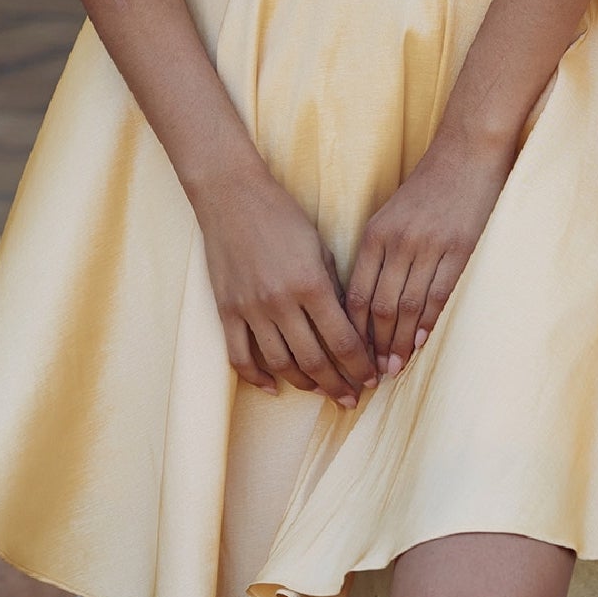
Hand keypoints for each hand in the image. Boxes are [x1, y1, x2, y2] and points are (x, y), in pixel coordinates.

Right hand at [194, 169, 378, 408]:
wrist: (232, 197)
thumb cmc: (282, 216)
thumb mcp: (320, 247)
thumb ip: (334, 289)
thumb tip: (350, 328)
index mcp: (310, 284)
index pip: (342, 340)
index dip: (359, 365)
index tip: (371, 378)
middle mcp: (281, 302)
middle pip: (314, 361)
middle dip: (337, 385)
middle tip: (350, 398)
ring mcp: (250, 309)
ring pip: (280, 364)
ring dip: (304, 384)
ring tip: (320, 391)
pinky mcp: (226, 311)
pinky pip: (240, 357)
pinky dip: (257, 378)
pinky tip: (274, 387)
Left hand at [344, 132, 514, 378]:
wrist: (466, 154)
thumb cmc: (427, 187)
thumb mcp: (390, 215)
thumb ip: (378, 252)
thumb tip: (366, 300)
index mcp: (376, 233)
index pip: (356, 293)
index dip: (352, 330)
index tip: (351, 355)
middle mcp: (399, 242)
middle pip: (379, 306)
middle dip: (374, 345)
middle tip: (371, 374)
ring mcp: (429, 247)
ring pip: (408, 306)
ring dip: (399, 341)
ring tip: (394, 367)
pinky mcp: (459, 249)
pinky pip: (439, 293)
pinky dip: (427, 322)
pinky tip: (420, 342)